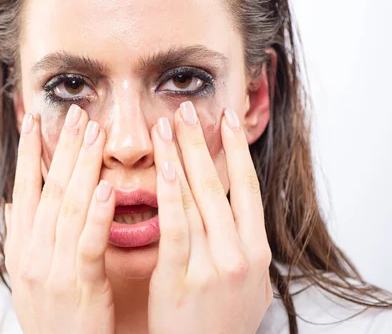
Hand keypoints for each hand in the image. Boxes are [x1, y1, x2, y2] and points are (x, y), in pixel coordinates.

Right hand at [4, 104, 115, 333]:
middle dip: (62, 149)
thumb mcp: (27, 277)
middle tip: (77, 114)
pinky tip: (104, 187)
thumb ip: (22, 237)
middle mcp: (30, 253)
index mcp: (20, 247)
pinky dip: (95, 213)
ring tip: (94, 134)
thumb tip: (14, 202)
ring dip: (81, 167)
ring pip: (67, 208)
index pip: (24, 188)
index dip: (30, 152)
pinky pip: (87, 243)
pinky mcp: (78, 285)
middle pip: (48, 190)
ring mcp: (51, 269)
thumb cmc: (52, 317)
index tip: (35, 119)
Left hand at [148, 101, 272, 333]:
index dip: (236, 150)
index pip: (246, 187)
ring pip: (195, 199)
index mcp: (257, 250)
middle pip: (218, 185)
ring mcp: (215, 264)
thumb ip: (244, 249)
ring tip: (166, 126)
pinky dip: (171, 195)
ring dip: (181, 158)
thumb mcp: (249, 286)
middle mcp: (241, 252)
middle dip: (202, 143)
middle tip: (186, 109)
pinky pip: (176, 228)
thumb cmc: (220, 323)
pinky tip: (165, 167)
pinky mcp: (184, 277)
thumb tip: (239, 217)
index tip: (227, 119)